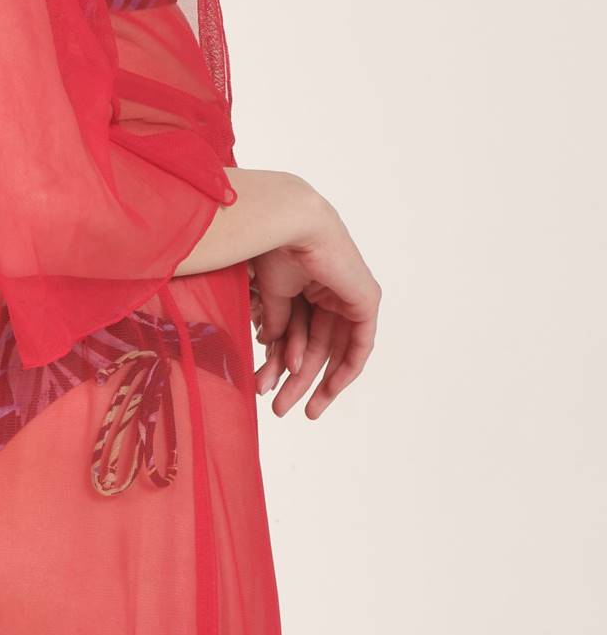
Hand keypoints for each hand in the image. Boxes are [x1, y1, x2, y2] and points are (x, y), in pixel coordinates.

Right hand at [249, 198, 379, 419]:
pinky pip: (359, 345)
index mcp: (307, 286)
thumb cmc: (274, 248)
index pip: (299, 334)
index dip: (284, 365)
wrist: (290, 225)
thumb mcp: (273, 296)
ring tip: (296, 408)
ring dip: (312, 379)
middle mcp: (330, 292)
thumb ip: (277, 323)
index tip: (270, 389)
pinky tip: (327, 388)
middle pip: (314, 347)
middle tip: (281, 408)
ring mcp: (349, 296)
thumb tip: (273, 349)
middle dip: (297, 380)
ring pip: (332, 350)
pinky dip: (343, 367)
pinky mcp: (365, 300)